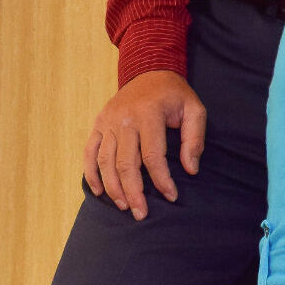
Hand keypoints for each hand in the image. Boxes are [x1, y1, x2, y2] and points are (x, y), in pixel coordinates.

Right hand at [82, 69, 206, 219]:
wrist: (148, 70)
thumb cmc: (173, 94)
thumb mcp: (194, 109)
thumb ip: (195, 138)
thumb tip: (191, 169)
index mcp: (148, 114)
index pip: (153, 156)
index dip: (162, 180)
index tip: (171, 196)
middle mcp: (124, 119)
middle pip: (126, 163)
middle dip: (133, 192)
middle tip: (141, 214)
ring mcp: (108, 121)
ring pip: (105, 161)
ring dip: (113, 188)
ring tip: (124, 206)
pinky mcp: (98, 124)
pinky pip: (89, 152)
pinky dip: (91, 173)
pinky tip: (99, 192)